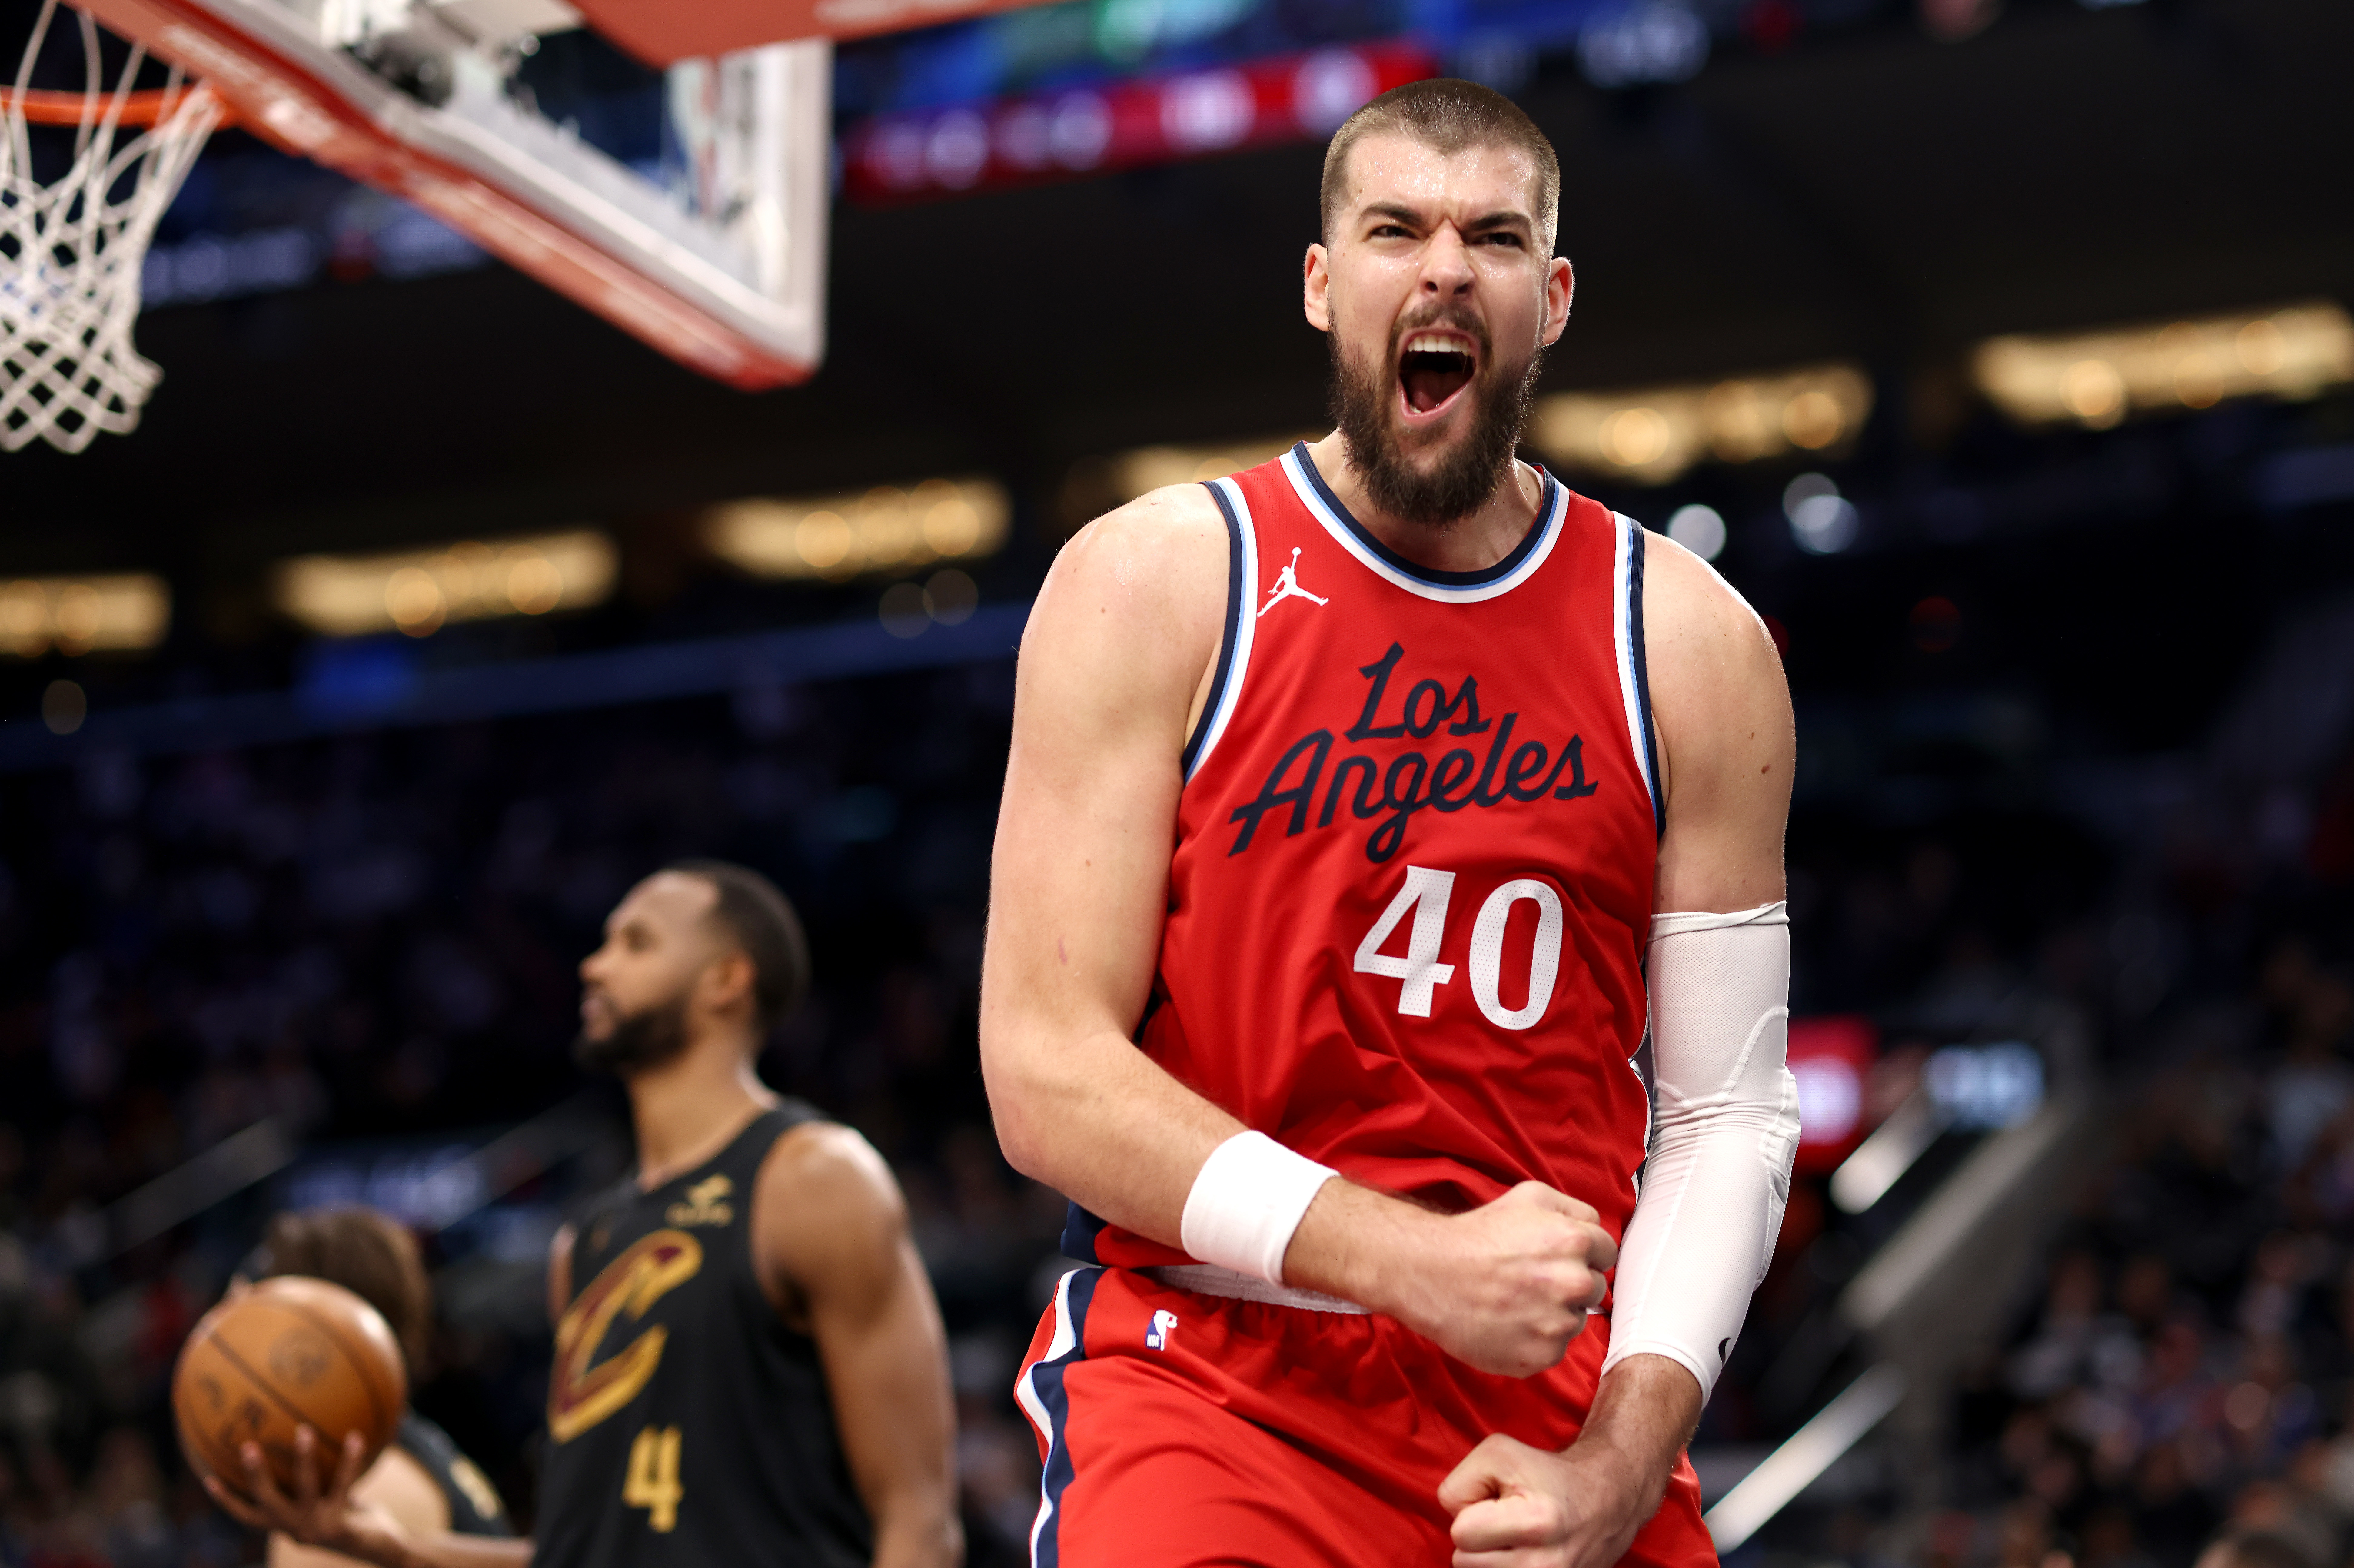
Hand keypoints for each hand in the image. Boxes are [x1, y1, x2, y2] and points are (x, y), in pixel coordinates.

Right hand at [202, 1426, 410, 1566]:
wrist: (385, 1550)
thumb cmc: (356, 1520)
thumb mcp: (332, 1501)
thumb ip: (320, 1483)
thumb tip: (311, 1441)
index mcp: (286, 1526)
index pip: (248, 1516)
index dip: (227, 1500)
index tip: (207, 1478)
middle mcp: (295, 1529)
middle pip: (265, 1502)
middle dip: (255, 1475)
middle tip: (247, 1445)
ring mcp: (316, 1528)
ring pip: (304, 1489)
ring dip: (303, 1459)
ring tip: (303, 1430)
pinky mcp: (340, 1525)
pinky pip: (343, 1485)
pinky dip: (350, 1460)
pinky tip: (355, 1437)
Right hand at [1388, 1183, 1614, 1376]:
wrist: (1430, 1274)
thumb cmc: (1478, 1234)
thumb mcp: (1529, 1197)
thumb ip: (1574, 1210)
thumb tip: (1596, 1231)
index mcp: (1575, 1241)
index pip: (1607, 1253)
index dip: (1583, 1254)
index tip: (1556, 1258)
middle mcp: (1573, 1283)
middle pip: (1594, 1289)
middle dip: (1570, 1284)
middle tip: (1532, 1280)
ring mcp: (1558, 1324)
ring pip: (1573, 1321)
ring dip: (1553, 1314)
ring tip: (1515, 1302)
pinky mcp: (1541, 1356)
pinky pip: (1553, 1349)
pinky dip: (1535, 1340)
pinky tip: (1508, 1324)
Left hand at [1439, 1433, 1656, 1567]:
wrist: (1605, 1501)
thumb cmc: (1546, 1474)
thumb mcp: (1497, 1454)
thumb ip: (1459, 1484)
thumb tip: (1454, 1522)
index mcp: (1536, 1523)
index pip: (1462, 1533)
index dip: (1470, 1511)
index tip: (1495, 1501)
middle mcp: (1546, 1564)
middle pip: (1465, 1563)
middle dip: (1477, 1538)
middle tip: (1505, 1521)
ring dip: (1488, 1557)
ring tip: (1514, 1539)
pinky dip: (1500, 1566)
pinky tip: (1518, 1555)